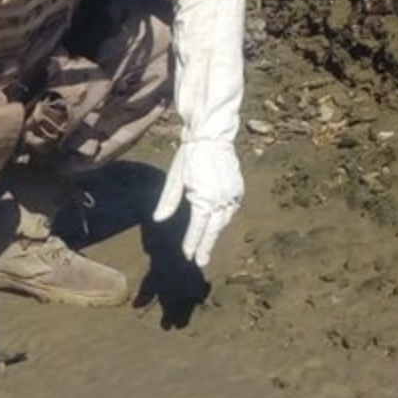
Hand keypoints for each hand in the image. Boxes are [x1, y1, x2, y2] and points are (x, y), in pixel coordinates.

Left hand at [152, 138, 243, 267]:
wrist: (212, 136)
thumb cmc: (190, 155)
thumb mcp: (175, 179)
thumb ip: (168, 201)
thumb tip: (159, 220)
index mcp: (204, 199)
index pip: (197, 228)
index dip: (192, 243)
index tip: (188, 256)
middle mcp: (221, 200)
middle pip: (213, 230)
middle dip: (206, 246)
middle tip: (201, 262)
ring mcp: (233, 195)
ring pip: (223, 221)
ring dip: (214, 233)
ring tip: (205, 246)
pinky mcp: (238, 190)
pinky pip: (230, 210)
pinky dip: (222, 218)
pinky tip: (216, 224)